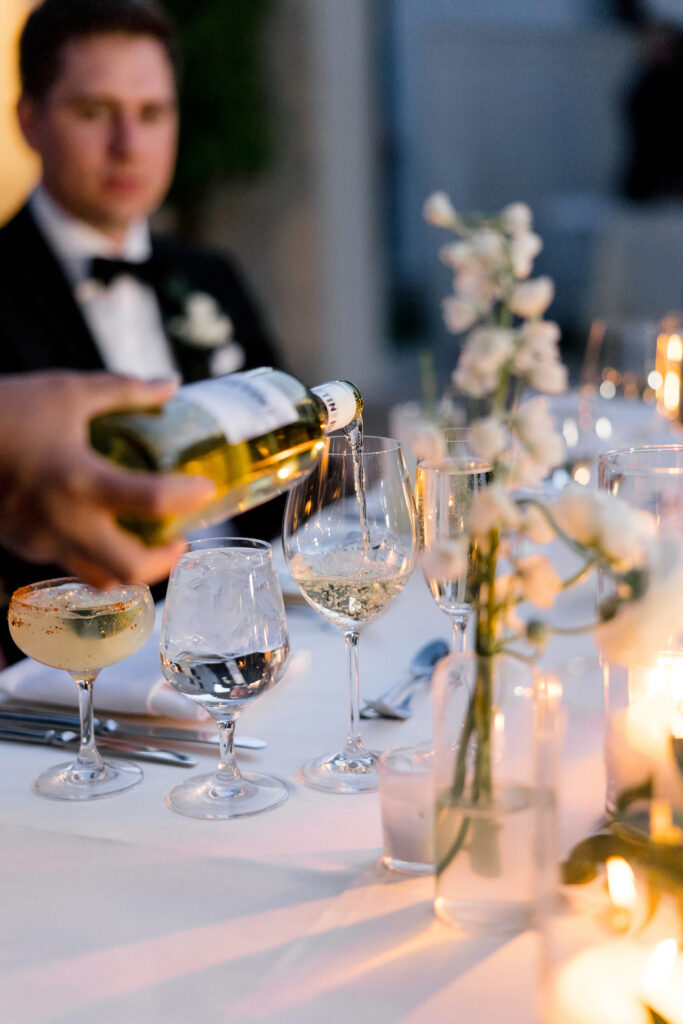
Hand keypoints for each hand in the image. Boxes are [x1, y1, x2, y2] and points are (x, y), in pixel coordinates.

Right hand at [0, 371, 215, 587]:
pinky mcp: (25, 547)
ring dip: (132, 569)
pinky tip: (102, 531)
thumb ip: (126, 391)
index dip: (190, 496)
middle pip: (131, 568)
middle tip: (180, 539)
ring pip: (100, 578)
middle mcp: (64, 521)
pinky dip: (97, 557)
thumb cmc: (7, 410)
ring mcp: (42, 541)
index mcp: (81, 479)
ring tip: (147, 543)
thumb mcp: (69, 392)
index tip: (206, 487)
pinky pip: (71, 565)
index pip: (154, 501)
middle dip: (165, 560)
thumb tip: (171, 386)